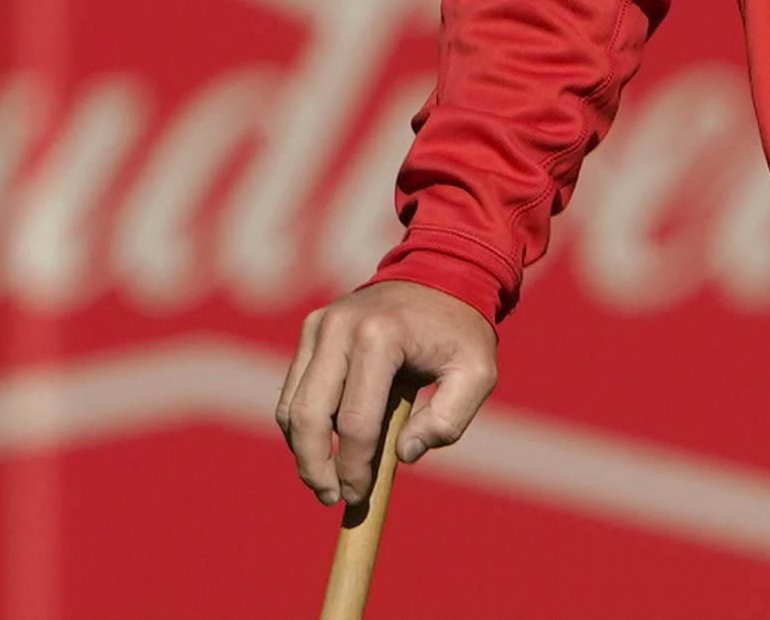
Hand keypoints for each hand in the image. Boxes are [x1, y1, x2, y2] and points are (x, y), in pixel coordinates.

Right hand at [277, 278, 497, 506]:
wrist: (445, 272)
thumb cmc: (461, 330)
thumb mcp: (477, 373)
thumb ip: (449, 419)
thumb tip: (404, 455)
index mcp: (381, 336)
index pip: (355, 421)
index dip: (353, 467)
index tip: (358, 496)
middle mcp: (340, 328)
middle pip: (310, 416)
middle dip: (316, 466)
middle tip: (332, 497)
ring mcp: (319, 326)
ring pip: (293, 406)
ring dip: (303, 451)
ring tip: (325, 480)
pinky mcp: (311, 329)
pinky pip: (293, 390)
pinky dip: (302, 425)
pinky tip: (322, 448)